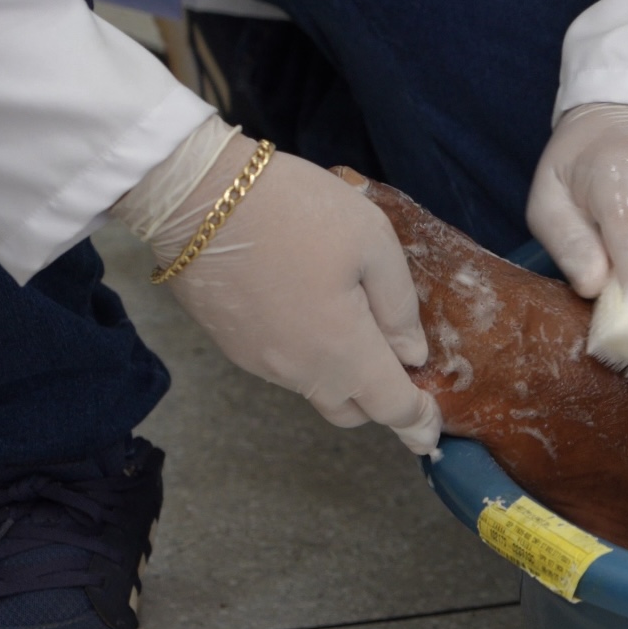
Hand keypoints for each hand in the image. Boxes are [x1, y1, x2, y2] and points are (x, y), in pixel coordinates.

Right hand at [121, 124, 441, 453]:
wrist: (194, 195)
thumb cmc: (295, 210)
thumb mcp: (372, 243)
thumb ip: (398, 307)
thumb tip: (411, 354)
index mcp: (341, 350)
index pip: (389, 407)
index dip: (418, 422)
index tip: (433, 433)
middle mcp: (298, 370)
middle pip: (349, 409)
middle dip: (379, 401)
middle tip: (400, 372)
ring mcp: (258, 360)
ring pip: (314, 388)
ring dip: (341, 375)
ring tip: (356, 327)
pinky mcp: (231, 343)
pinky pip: (282, 366)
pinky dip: (307, 355)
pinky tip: (312, 312)